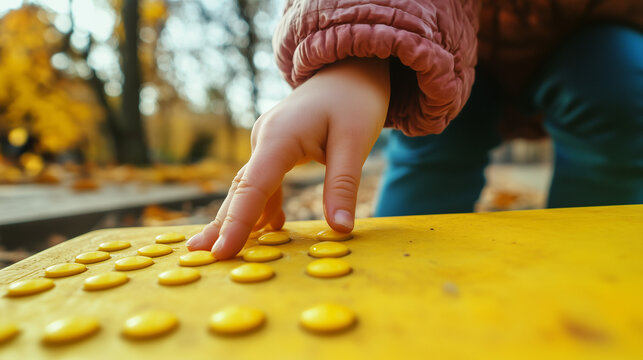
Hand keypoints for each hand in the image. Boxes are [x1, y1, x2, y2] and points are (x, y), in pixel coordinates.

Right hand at [186, 57, 389, 258]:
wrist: (349, 68)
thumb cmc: (354, 100)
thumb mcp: (355, 142)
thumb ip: (343, 186)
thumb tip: (340, 230)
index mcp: (280, 137)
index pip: (253, 186)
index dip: (237, 222)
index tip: (221, 251)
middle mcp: (265, 139)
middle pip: (241, 188)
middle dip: (222, 223)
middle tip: (199, 255)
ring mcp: (268, 142)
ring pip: (248, 185)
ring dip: (237, 217)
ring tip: (220, 248)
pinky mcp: (276, 147)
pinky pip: (263, 180)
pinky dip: (262, 205)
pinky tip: (269, 227)